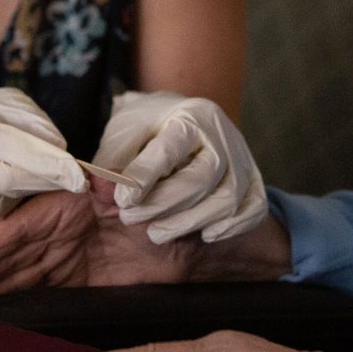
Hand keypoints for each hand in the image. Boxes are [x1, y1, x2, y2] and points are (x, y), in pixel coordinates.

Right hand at [0, 83, 85, 243]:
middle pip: (2, 185)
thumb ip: (34, 126)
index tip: (78, 177)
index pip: (13, 149)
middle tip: (51, 177)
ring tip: (10, 185)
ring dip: (10, 203)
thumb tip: (59, 152)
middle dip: (35, 184)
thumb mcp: (6, 106)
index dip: (48, 165)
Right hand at [0, 179, 197, 307]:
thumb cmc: (167, 208)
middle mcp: (57, 232)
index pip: (19, 227)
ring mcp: (62, 258)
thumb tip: (102, 183)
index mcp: (65, 204)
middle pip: (8, 258)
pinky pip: (35, 296)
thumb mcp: (143, 192)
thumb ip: (120, 187)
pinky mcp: (73, 284)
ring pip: (15, 280)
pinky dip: (11, 309)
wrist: (192, 237)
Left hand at [93, 92, 266, 243]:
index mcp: (191, 116)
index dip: (145, 177)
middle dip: (163, 204)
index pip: (171, 149)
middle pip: (202, 178)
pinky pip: (253, 209)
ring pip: (227, 199)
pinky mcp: (254, 181)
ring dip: (190, 222)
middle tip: (129, 219)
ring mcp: (242, 159)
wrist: (185, 119)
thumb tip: (98, 186)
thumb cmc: (150, 127)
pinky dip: (231, 227)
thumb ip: (113, 158)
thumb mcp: (125, 131)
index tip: (122, 200)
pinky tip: (205, 236)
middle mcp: (223, 136)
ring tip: (156, 234)